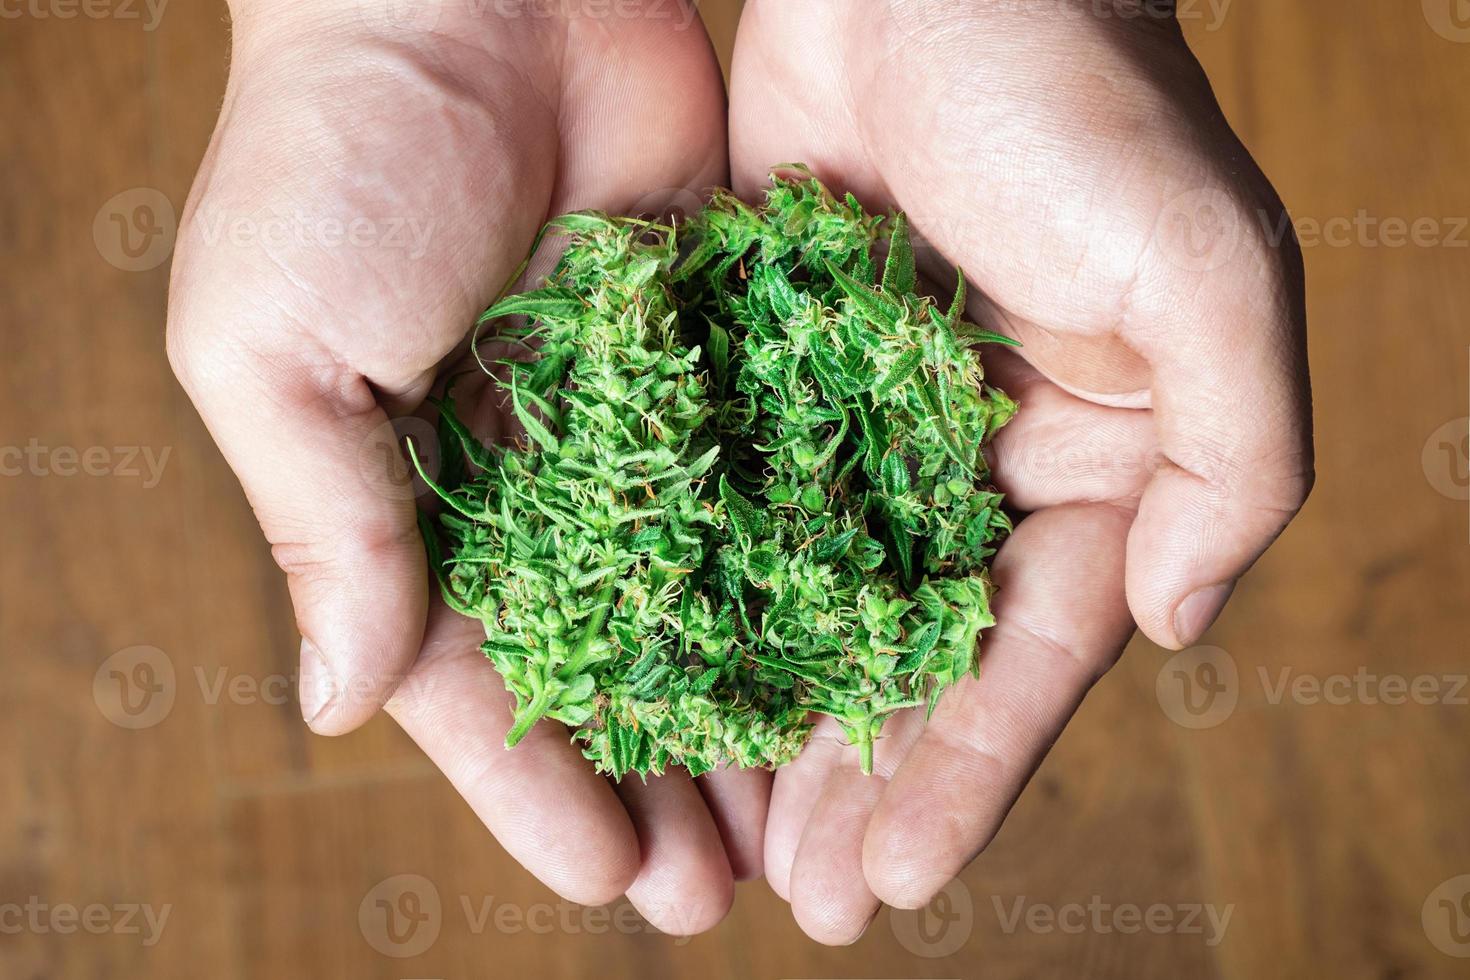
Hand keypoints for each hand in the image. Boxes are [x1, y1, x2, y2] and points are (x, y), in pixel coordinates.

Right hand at [167, 0, 755, 932]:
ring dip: (738, 710)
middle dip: (654, 780)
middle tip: (725, 892)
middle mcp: (526, 483)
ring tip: (798, 820)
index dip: (539, 790)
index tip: (615, 881)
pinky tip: (848, 661)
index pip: (475, 684)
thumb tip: (342, 706)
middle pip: (601, 668)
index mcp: (404, 501)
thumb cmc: (334, 153)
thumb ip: (322, 527)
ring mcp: (630, 426)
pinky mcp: (715, 357)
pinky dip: (796, 579)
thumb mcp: (275, 348)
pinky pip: (762, 491)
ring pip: (695, 604)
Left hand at [729, 0, 1312, 941]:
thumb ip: (1236, 461)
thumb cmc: (1088, 99)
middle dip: (867, 784)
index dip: (969, 773)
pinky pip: (739, 514)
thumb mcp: (1211, 274)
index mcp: (1095, 467)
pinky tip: (658, 685)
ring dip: (778, 726)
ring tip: (723, 847)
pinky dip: (705, 602)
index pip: (1031, 656)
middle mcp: (979, 466)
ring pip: (816, 612)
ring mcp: (868, 430)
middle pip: (918, 661)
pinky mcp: (775, 376)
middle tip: (803, 904)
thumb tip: (1182, 625)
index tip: (897, 881)